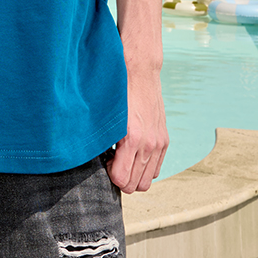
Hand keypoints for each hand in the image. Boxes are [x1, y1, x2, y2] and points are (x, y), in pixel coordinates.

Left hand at [106, 70, 167, 192]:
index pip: (121, 180)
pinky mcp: (164, 139)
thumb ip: (101, 140)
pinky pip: (155, 168)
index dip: (109, 175)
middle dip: (121, 178)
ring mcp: (158, 143)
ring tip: (122, 157)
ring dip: (134, 174)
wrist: (139, 71)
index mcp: (132, 139)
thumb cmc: (118, 91)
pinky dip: (144, 167)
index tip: (104, 162)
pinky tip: (133, 152)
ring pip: (146, 181)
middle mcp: (149, 144)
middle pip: (135, 186)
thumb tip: (93, 159)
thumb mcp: (106, 116)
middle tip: (112, 161)